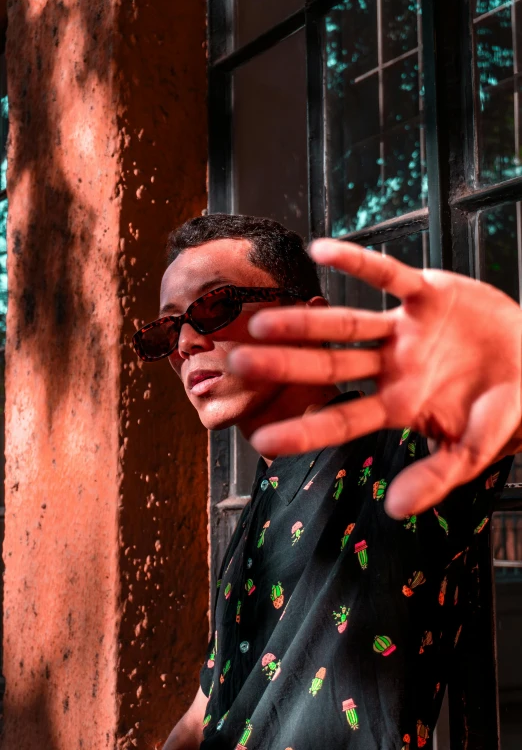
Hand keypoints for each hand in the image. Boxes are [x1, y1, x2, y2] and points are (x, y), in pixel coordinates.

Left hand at [228, 238, 521, 517]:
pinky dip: (358, 263)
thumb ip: (436, 476)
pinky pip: (388, 275)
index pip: (342, 419)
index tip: (261, 441)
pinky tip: (322, 250)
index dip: (304, 430)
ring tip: (263, 321)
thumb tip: (395, 511)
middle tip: (238, 364)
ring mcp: (403, 329)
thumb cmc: (502, 408)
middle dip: (286, 365)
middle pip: (329, 366)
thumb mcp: (474, 449)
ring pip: (345, 324)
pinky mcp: (424, 294)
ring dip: (306, 322)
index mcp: (398, 405)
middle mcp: (390, 365)